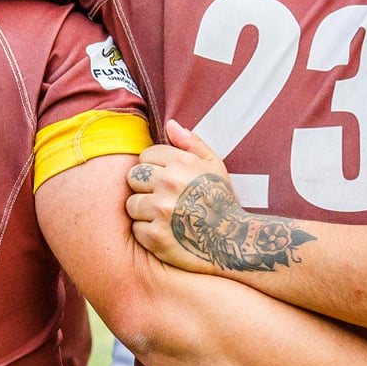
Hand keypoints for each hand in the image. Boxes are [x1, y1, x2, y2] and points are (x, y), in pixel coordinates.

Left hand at [126, 122, 311, 276]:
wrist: (234, 241)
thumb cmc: (222, 201)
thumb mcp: (214, 166)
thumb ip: (191, 143)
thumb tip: (170, 124)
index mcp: (181, 164)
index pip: (145, 156)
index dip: (154, 168)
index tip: (166, 180)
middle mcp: (169, 184)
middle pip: (133, 177)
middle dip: (145, 187)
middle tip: (162, 197)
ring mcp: (161, 211)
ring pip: (131, 203)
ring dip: (144, 210)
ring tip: (164, 216)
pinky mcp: (156, 236)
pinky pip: (136, 228)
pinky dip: (147, 232)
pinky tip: (166, 232)